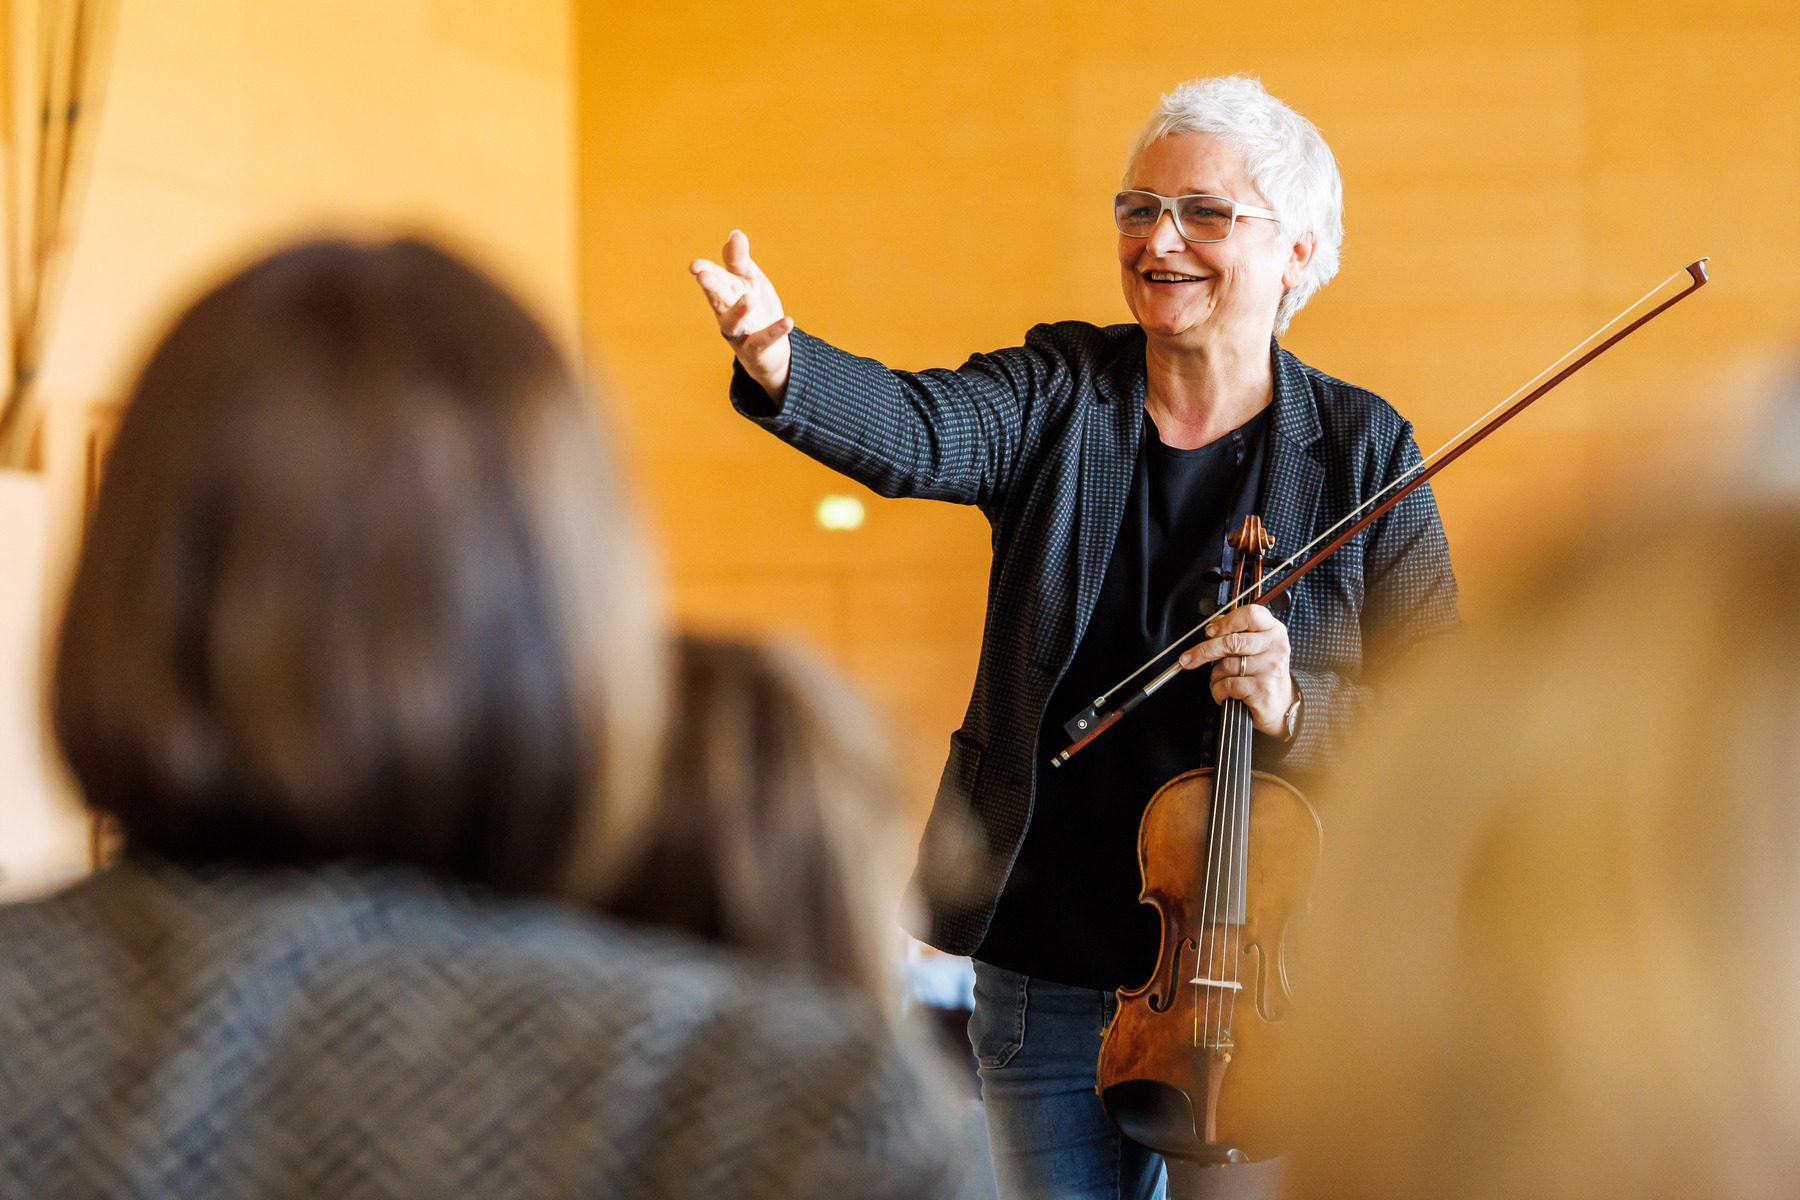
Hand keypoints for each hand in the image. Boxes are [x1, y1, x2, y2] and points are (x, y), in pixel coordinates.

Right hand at [689, 230, 794, 401]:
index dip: (705, 271)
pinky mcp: (755, 350)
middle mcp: (727, 313)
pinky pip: (763, 341)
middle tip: (702, 275)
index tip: (695, 265)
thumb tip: (735, 234)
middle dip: (710, 286)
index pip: (715, 279)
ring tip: (749, 298)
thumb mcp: (749, 280)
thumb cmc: (756, 309)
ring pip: (734, 322)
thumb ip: (739, 261)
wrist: (770, 350)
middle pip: (717, 299)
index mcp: (725, 293)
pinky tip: (788, 321)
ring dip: (739, 310)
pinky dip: (774, 331)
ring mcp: (740, 333)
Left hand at [1179, 604, 1294, 736]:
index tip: (1209, 631)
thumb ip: (1236, 633)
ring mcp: (1271, 668)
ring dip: (1215, 676)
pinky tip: (1223, 693)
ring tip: (1221, 680)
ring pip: (1227, 665)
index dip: (1225, 622)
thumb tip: (1211, 627)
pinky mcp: (1263, 689)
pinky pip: (1228, 685)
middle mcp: (1275, 647)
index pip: (1250, 614)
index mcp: (1274, 630)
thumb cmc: (1263, 673)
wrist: (1280, 704)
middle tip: (1189, 658)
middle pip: (1232, 641)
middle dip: (1204, 651)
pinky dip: (1218, 691)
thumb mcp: (1256, 647)